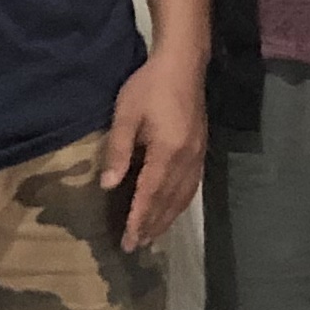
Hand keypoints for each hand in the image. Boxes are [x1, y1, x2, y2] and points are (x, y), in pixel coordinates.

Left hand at [103, 54, 206, 253]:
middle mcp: (187, 158)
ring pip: (182, 196)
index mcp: (168, 151)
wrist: (184, 63)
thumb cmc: (149, 85)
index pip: (151, 194)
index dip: (139, 219)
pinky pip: (192, 186)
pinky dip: (180, 204)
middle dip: (152, 225)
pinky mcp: (201, 149)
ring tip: (152, 236)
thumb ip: (118, 150)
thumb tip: (108, 185)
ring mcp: (197, 155)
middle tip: (136, 246)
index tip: (128, 240)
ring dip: (167, 219)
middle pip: (169, 201)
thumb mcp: (126, 114)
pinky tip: (172, 210)